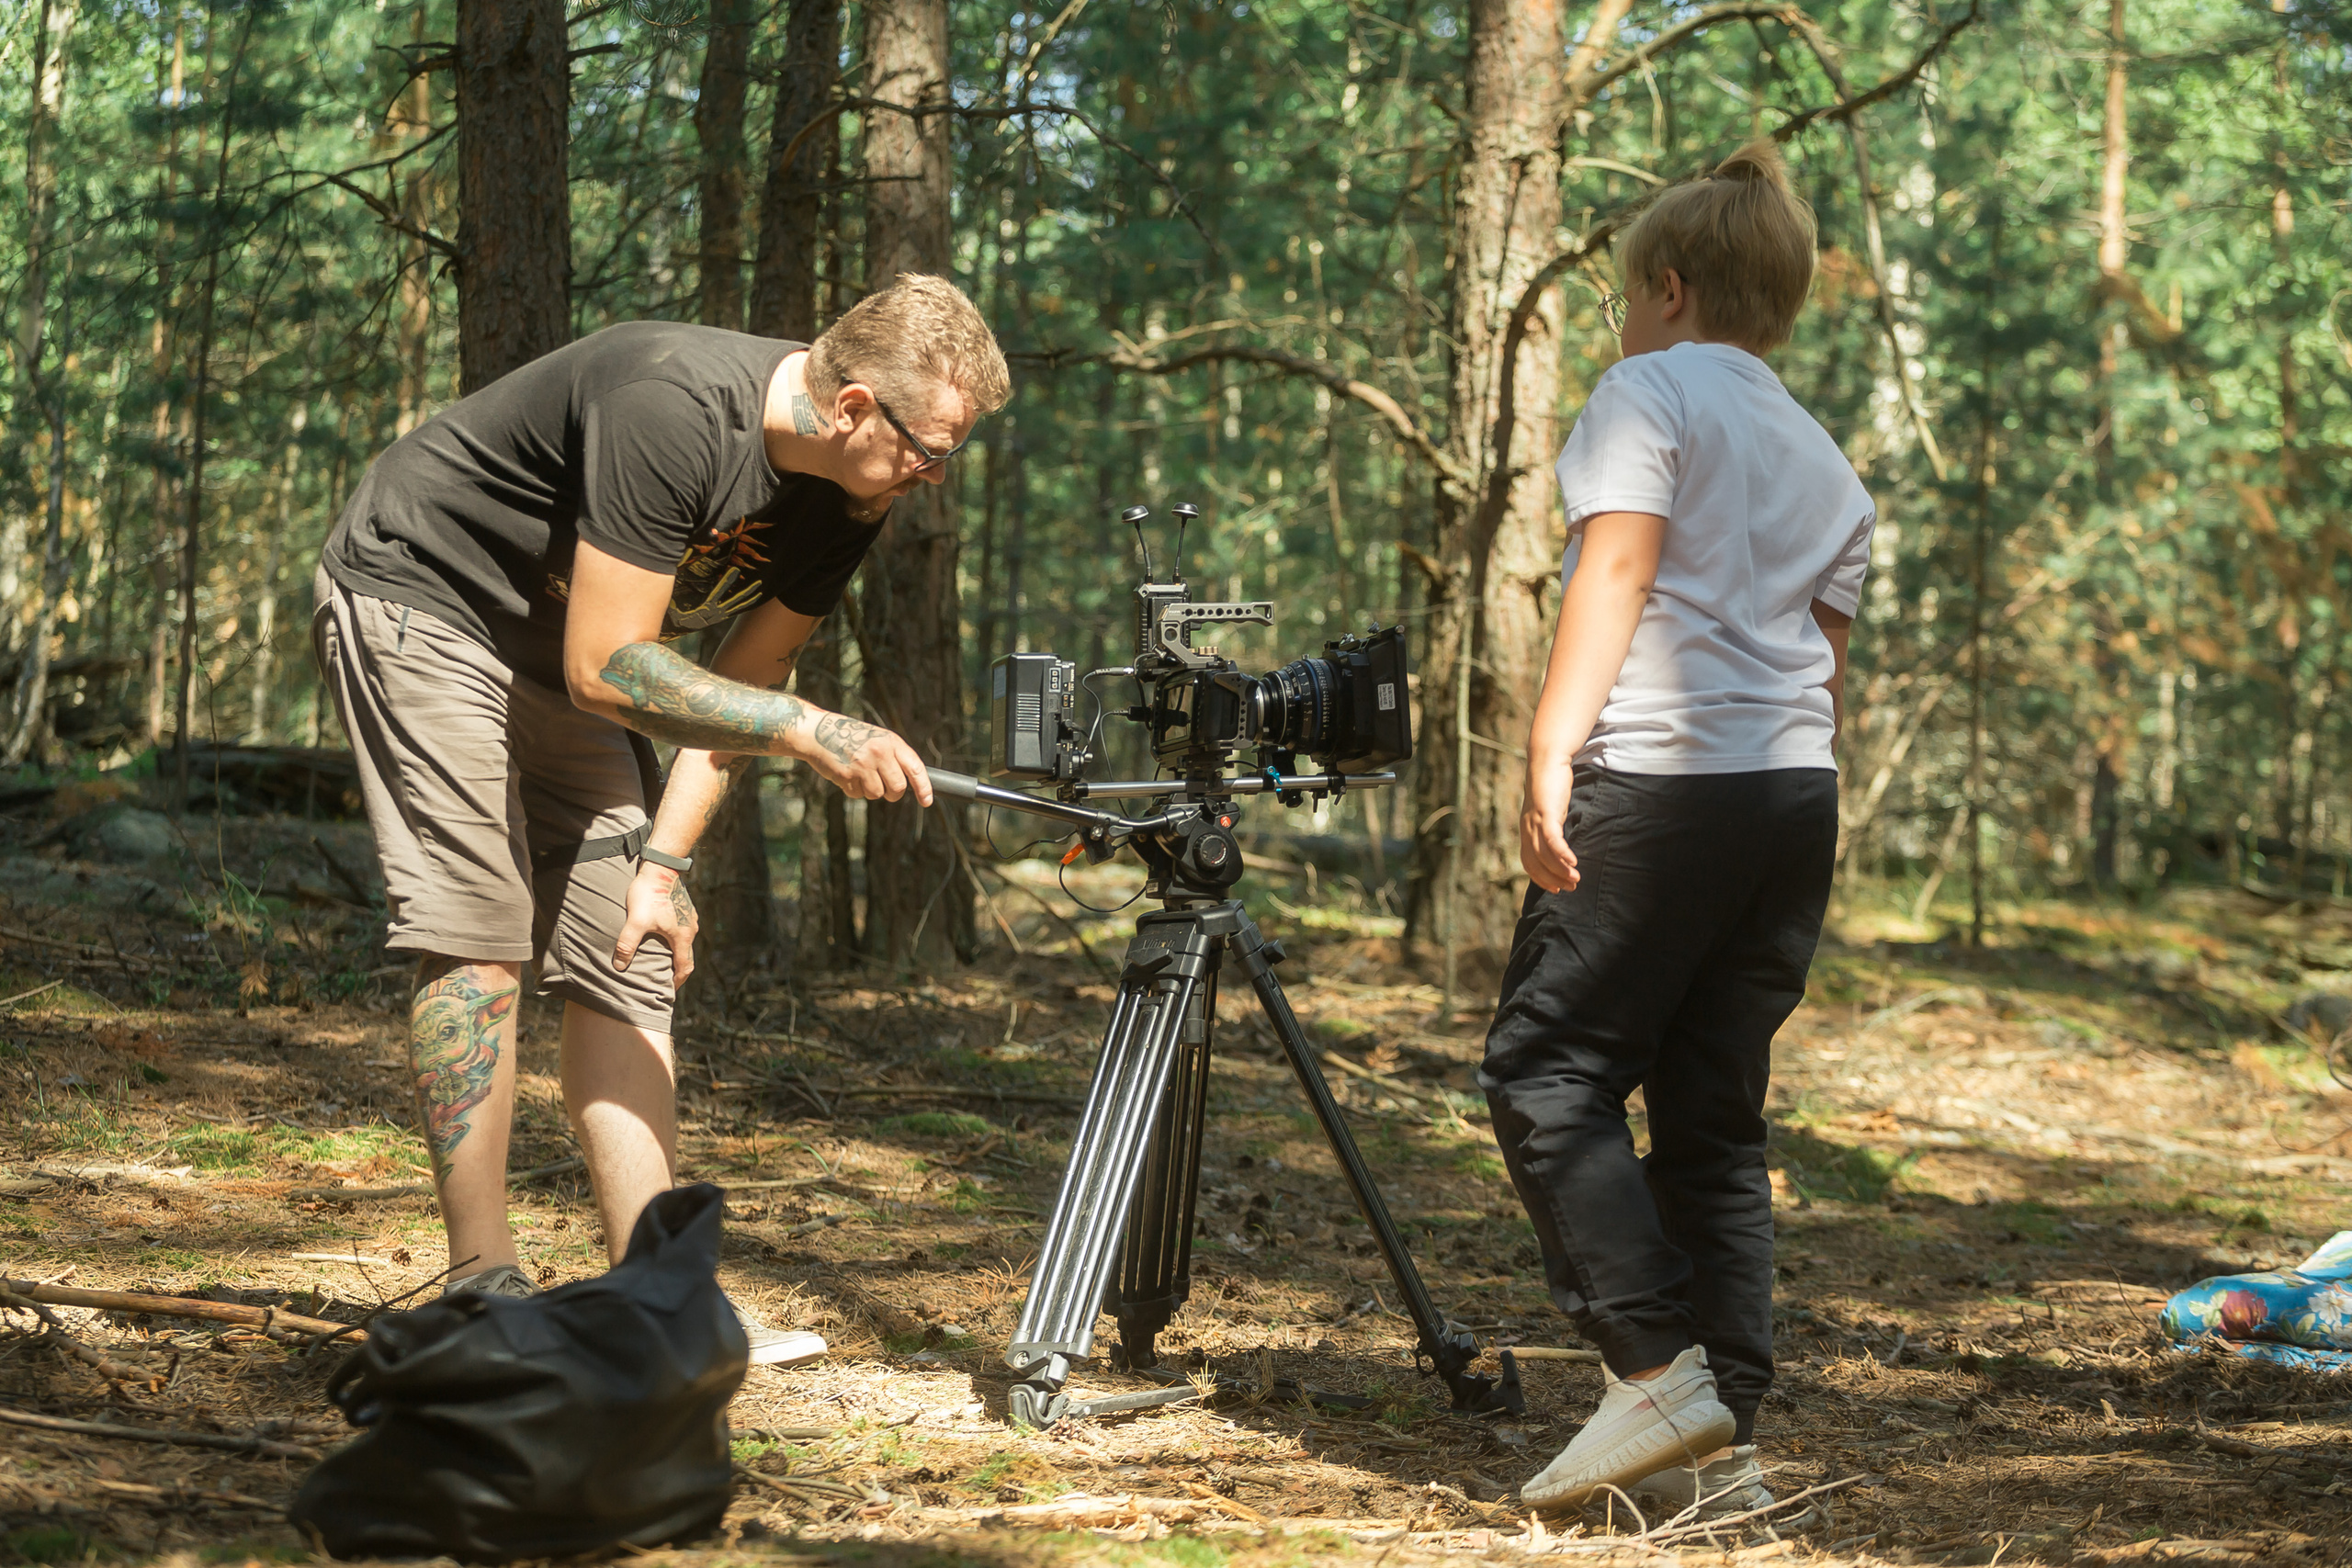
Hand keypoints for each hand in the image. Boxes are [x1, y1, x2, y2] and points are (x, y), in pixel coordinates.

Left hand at [615, 864, 697, 987]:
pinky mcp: (685, 908)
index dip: (677, 981)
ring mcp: (689, 917)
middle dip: (677, 969)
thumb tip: (619, 967)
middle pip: (687, 956)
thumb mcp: (635, 921)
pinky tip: (662, 937)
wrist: (661, 867)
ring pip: (685, 942)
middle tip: (664, 978)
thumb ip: (627, 945)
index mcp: (682, 936)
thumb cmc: (649, 894)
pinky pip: (682, 930)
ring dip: (676, 953)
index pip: (685, 967)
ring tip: (662, 959)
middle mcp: (690, 929)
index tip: (669, 989)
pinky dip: (674, 939)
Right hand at [803, 711, 933, 804]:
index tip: (926, 801)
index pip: (915, 768)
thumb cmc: (850, 736)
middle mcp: (879, 752)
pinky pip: (858, 795)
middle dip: (893, 794)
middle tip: (885, 788)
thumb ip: (893, 756)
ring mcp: (862, 765)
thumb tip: (911, 781)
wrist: (817, 731)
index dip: (923, 787)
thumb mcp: (877, 738)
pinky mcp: (846, 776)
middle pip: (897, 788)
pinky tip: (847, 773)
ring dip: (870, 790)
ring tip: (859, 772)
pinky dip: (854, 789)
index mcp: (890, 741)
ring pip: (877, 794)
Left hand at [1519, 763, 1579, 893]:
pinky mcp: (1545, 812)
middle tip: (1569, 888)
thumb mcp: (1551, 810)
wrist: (1547, 760)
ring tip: (1575, 879)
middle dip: (1552, 878)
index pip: (1529, 862)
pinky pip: (1552, 839)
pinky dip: (1561, 853)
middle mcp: (1527, 828)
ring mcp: (1534, 821)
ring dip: (1560, 869)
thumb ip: (1553, 826)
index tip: (1556, 889)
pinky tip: (1573, 862)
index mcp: (1527, 830)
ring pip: (1544, 854)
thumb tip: (1563, 841)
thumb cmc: (1552, 786)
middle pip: (1536, 862)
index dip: (1541, 878)